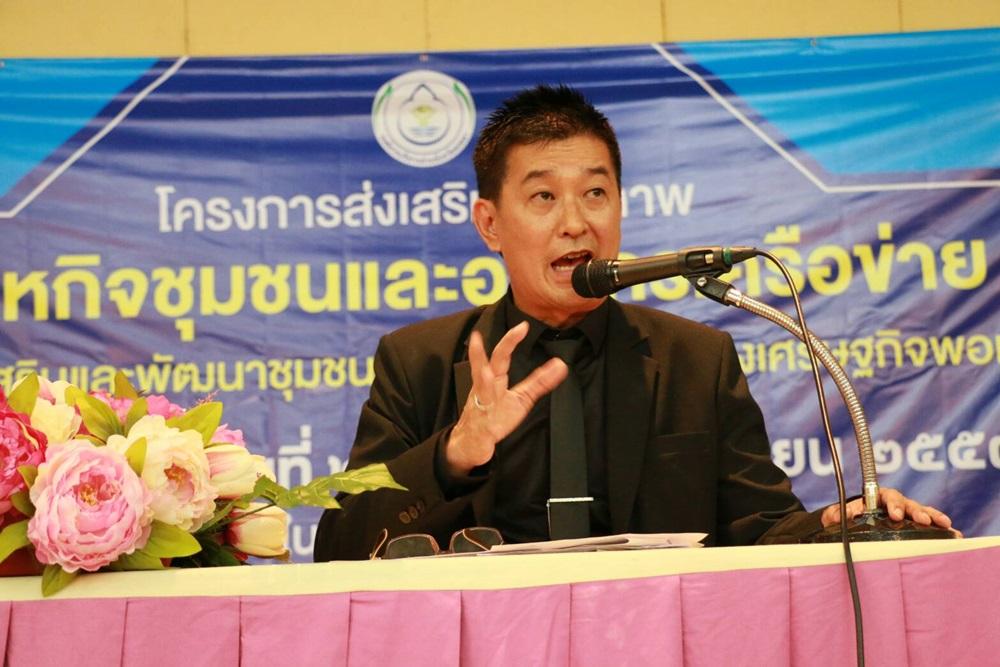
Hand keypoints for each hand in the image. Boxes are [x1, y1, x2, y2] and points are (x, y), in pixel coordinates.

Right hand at [444, 321, 567, 475]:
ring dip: (483, 379)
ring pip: (480, 387)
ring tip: (486, 371)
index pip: (502, 355)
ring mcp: (481, 404)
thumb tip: (561, 365)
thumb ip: (540, 382)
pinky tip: (486, 404)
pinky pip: (482, 415)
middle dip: (504, 347)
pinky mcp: (481, 424)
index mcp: (495, 379)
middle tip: (517, 330)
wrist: (471, 441)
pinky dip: (484, 410)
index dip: (512, 340)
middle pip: (492, 362)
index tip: (524, 325)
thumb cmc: (495, 415)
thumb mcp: (522, 398)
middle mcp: (485, 387)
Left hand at [820, 487, 961, 535]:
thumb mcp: (838, 514)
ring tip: (946, 525)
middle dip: (916, 511)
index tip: (895, 515)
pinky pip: (930, 526)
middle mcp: (895, 504)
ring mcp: (907, 514)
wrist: (850, 522)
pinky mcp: (914, 525)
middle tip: (922, 520)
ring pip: (922, 512)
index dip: (893, 504)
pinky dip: (941, 530)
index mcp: (878, 498)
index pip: (887, 497)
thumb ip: (838, 513)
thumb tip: (842, 515)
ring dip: (934, 518)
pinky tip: (954, 535)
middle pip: (908, 504)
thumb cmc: (845, 517)